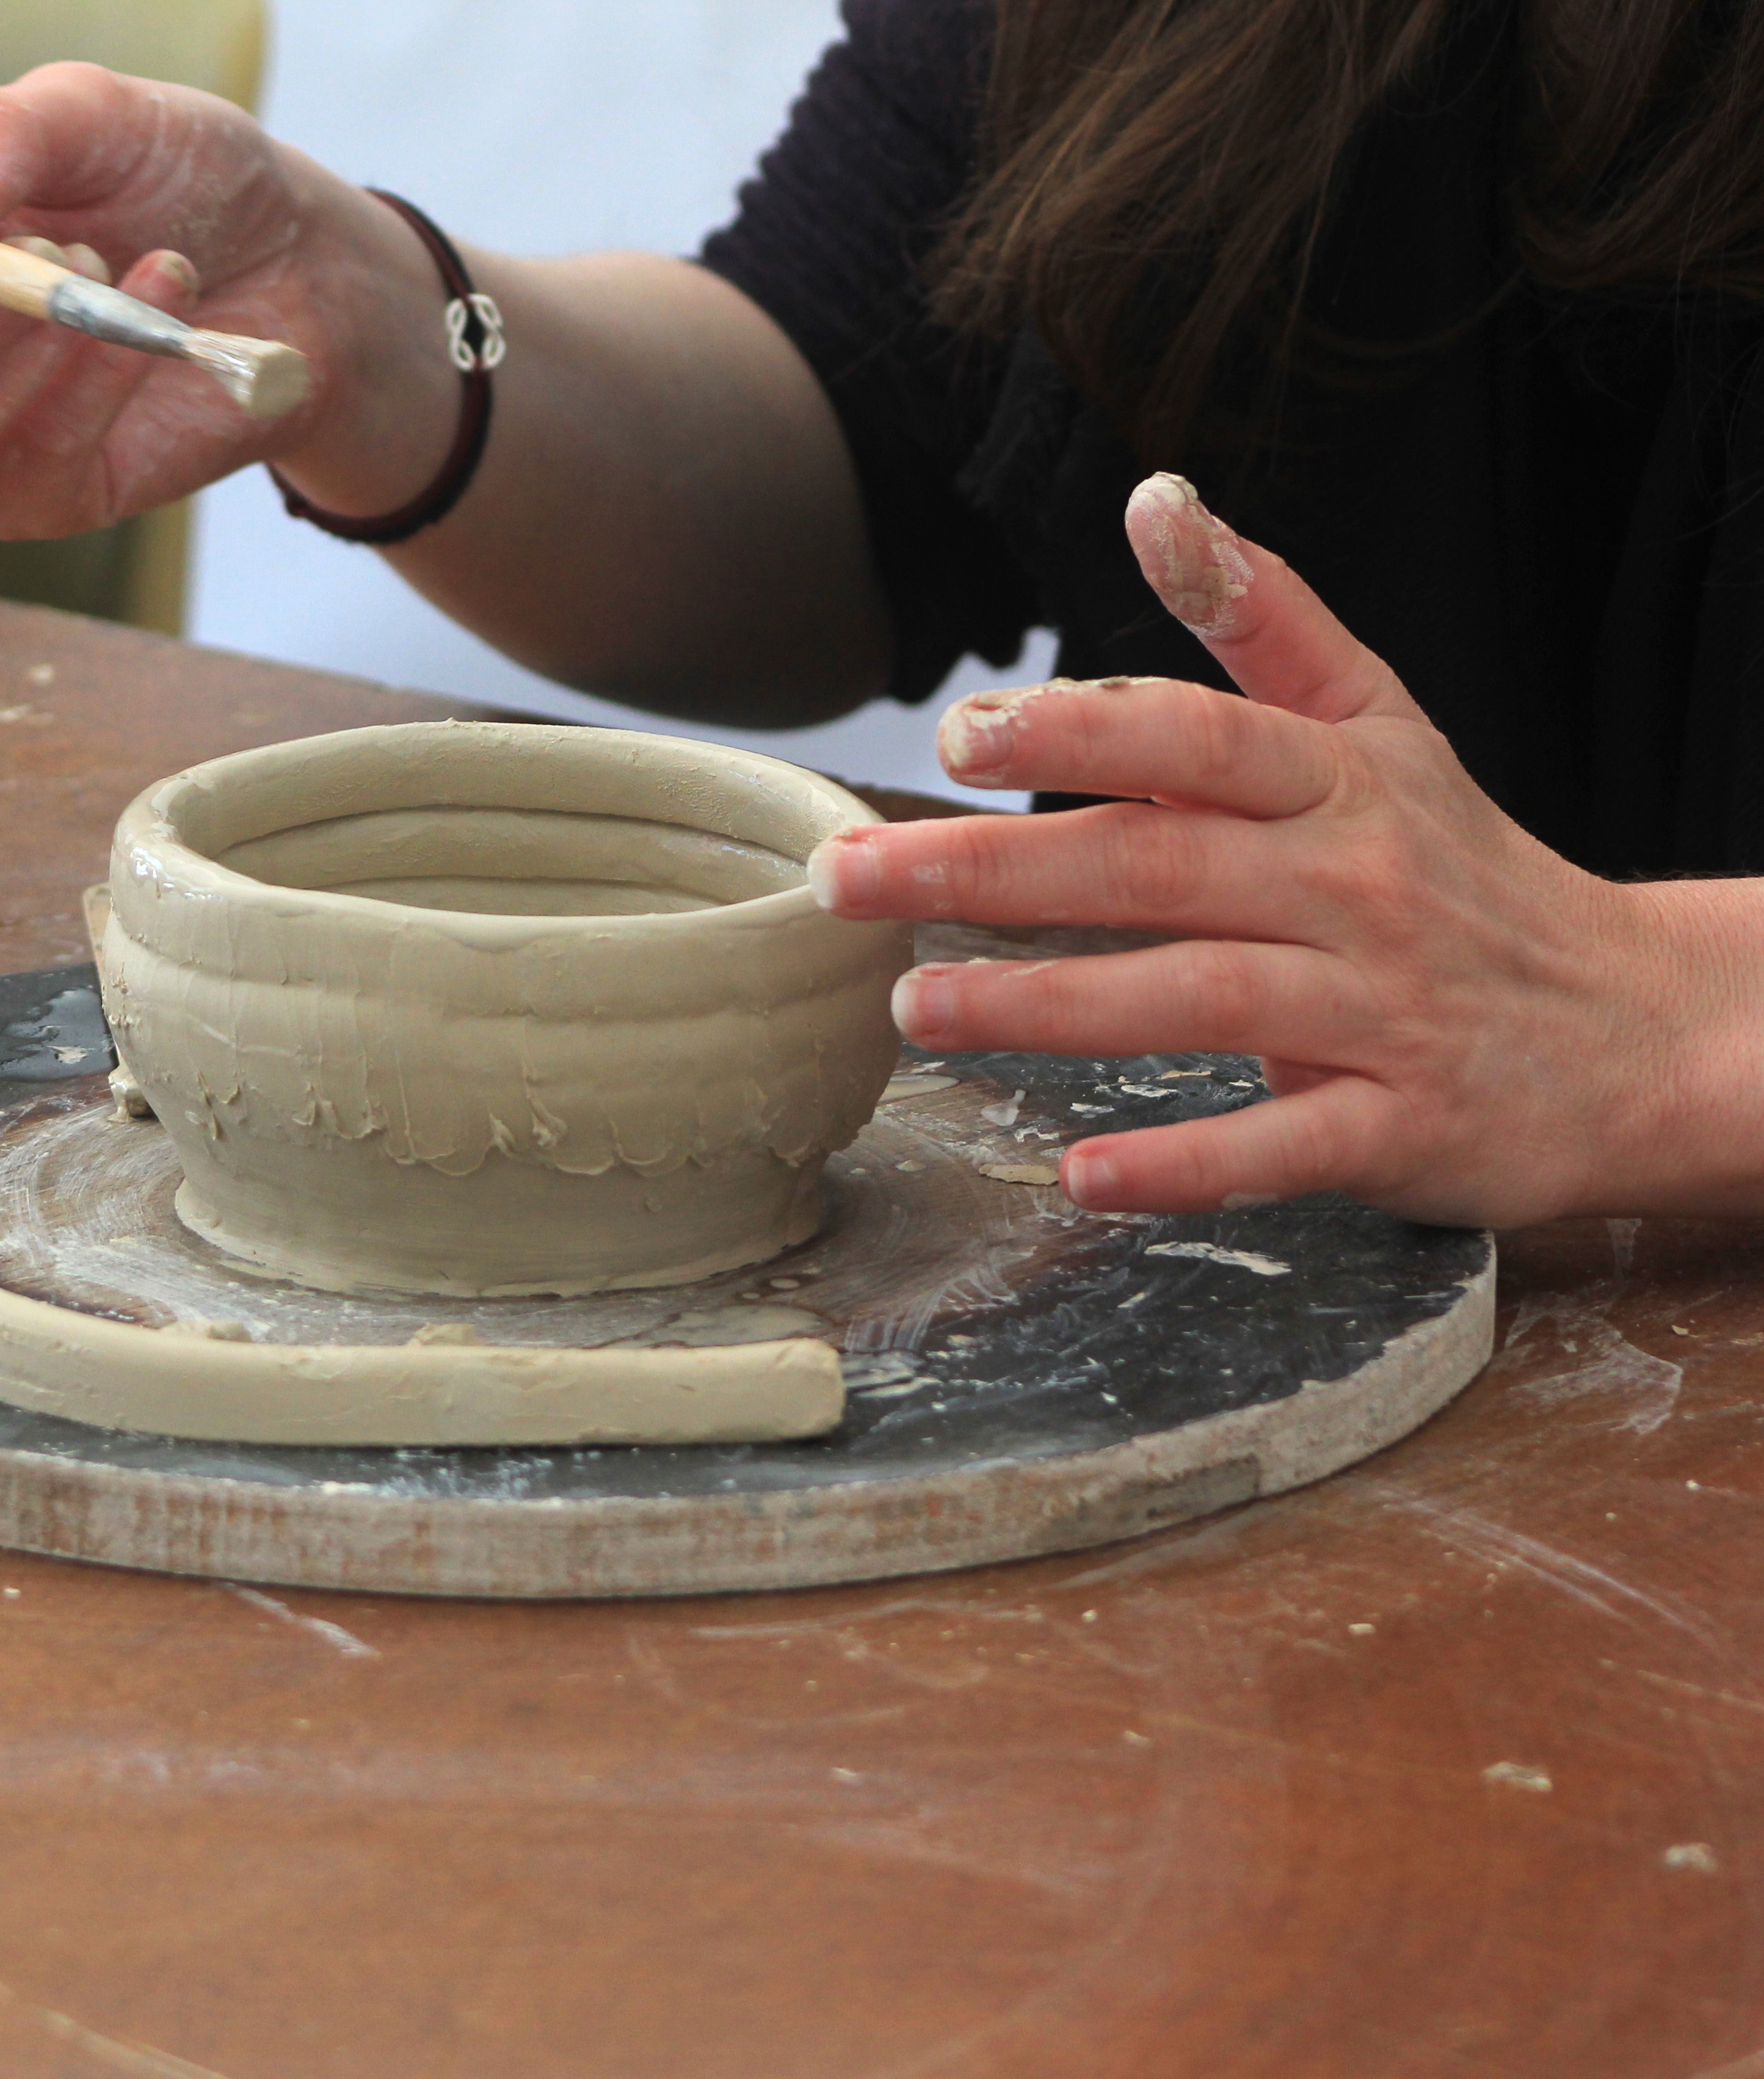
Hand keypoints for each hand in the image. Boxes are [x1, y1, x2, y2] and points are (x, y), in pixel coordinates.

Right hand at [0, 63, 458, 539]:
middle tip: (48, 252)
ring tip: (103, 275)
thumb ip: (4, 132)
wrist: (297, 262)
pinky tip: (153, 306)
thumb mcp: (96, 116)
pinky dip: (92, 382)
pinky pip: (22, 465)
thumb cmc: (177, 180)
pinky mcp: (31, 498)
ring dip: (15, 356)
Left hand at [805, 471, 1754, 1226]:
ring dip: (1045, 1008)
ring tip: (913, 1008)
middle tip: (847, 881)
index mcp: (1334, 785)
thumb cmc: (1464, 869)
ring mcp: (1376, 1010)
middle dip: (986, 872)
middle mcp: (1351, 887)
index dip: (1076, 732)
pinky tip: (1081, 1170)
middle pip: (1152, 866)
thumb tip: (1154, 500)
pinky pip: (1278, 1148)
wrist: (1640, 1025)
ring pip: (1193, 999)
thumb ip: (1262, 620)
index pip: (1193, 739)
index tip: (960, 737)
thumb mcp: (1381, 727)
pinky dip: (1182, 1163)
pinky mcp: (1398, 1124)